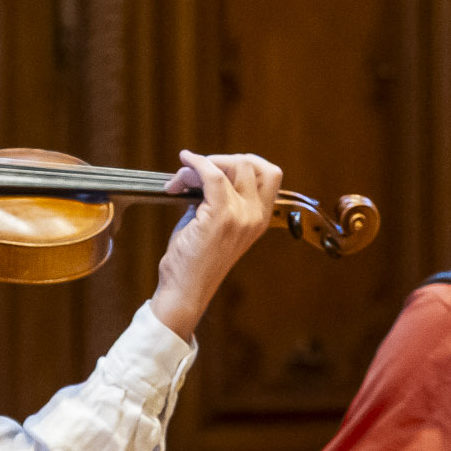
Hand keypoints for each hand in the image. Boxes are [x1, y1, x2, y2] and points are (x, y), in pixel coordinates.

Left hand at [147, 152, 284, 340]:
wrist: (185, 290)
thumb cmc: (194, 261)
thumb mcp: (215, 224)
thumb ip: (219, 197)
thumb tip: (203, 169)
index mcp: (260, 219)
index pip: (270, 174)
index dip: (244, 161)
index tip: (219, 166)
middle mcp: (255, 216)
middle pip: (250, 164)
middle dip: (218, 160)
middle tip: (193, 175)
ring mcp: (240, 216)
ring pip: (229, 167)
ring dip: (201, 165)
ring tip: (181, 180)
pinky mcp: (220, 217)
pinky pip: (212, 175)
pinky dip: (196, 163)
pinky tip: (185, 161)